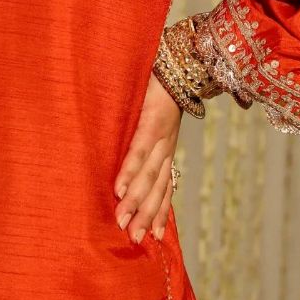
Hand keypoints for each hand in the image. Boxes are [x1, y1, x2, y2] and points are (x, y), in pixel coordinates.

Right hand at [113, 69, 182, 244]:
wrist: (179, 59)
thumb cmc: (159, 88)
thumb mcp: (151, 118)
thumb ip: (140, 135)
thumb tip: (126, 156)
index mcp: (166, 148)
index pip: (164, 186)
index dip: (159, 212)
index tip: (151, 237)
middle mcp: (166, 147)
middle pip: (157, 188)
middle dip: (145, 216)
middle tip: (134, 240)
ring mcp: (160, 136)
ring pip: (148, 176)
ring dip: (136, 202)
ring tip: (123, 222)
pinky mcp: (150, 122)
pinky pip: (138, 151)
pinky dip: (130, 172)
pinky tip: (120, 190)